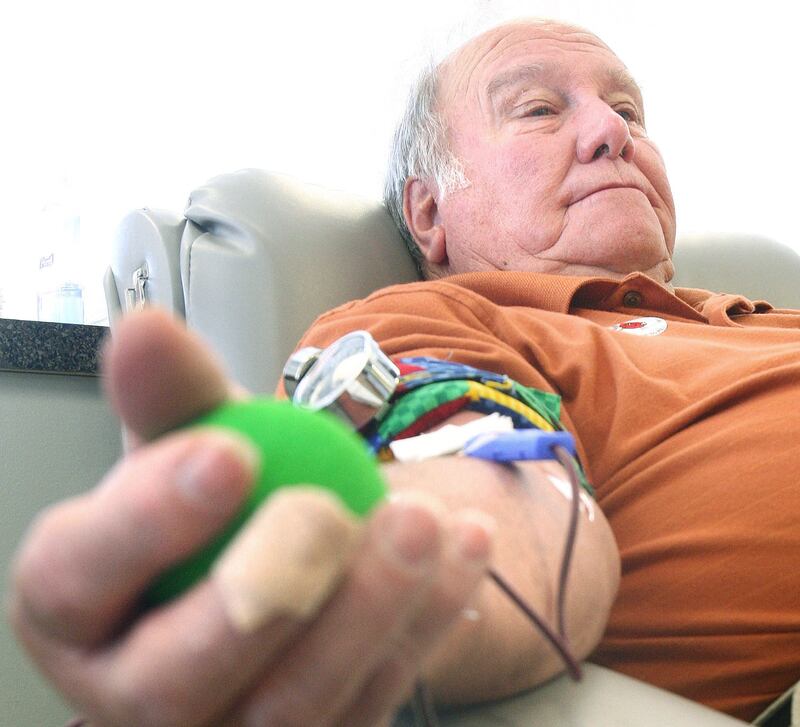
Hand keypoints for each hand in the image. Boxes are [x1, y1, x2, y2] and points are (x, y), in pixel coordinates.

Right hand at [8, 309, 492, 726]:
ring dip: (369, 611)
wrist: (266, 556)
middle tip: (329, 509)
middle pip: (178, 678)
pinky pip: (372, 696)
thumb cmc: (208, 501)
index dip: (148, 519)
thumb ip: (173, 394)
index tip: (230, 453)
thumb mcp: (186, 440)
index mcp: (75, 609)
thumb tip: (146, 327)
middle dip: (263, 592)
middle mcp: (133, 696)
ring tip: (424, 522)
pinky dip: (425, 620)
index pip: (79, 577)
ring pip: (291, 707)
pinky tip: (463, 549)